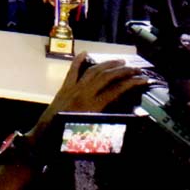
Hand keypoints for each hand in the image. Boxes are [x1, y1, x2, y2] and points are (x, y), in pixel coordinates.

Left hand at [29, 52, 147, 144]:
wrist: (46, 135)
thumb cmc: (70, 137)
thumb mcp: (94, 131)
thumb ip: (109, 120)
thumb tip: (125, 112)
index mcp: (92, 106)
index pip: (117, 90)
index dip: (132, 84)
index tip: (143, 80)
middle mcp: (83, 94)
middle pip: (106, 77)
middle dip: (123, 71)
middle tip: (136, 68)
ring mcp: (73, 88)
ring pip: (92, 71)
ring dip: (107, 64)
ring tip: (120, 61)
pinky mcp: (64, 87)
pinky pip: (72, 71)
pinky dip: (78, 61)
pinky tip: (85, 53)